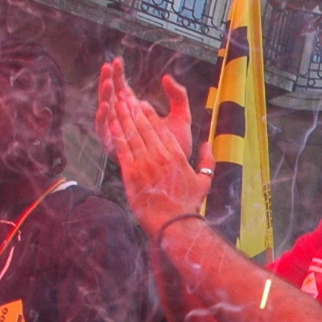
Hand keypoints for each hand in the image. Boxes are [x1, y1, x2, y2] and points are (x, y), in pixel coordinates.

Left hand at [95, 58, 203, 236]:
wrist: (174, 223)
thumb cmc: (188, 204)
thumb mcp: (204, 181)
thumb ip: (207, 160)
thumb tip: (208, 144)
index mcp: (177, 156)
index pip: (161, 129)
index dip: (151, 115)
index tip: (144, 105)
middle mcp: (161, 156)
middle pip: (145, 128)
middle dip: (135, 111)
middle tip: (126, 98)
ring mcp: (145, 164)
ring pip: (133, 135)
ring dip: (124, 118)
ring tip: (118, 105)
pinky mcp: (132, 174)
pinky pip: (123, 149)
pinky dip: (117, 134)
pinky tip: (112, 123)